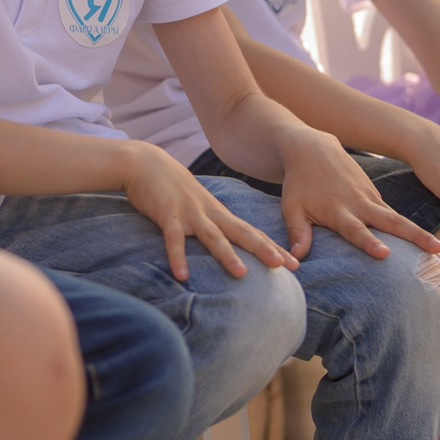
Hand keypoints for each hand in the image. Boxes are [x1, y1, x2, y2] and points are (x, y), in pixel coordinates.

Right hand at [120, 142, 294, 281]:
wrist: (145, 163)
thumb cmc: (173, 188)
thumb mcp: (199, 205)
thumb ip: (212, 224)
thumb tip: (228, 245)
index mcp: (219, 213)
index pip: (251, 232)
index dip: (272, 247)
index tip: (294, 264)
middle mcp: (209, 212)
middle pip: (241, 232)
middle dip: (264, 249)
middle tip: (285, 266)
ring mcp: (189, 213)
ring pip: (212, 236)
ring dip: (227, 255)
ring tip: (243, 274)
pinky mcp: (167, 215)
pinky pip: (173, 239)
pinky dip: (177, 257)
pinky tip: (182, 276)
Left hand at [272, 129, 439, 263]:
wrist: (313, 149)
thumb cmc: (300, 183)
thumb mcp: (292, 208)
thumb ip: (298, 233)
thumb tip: (296, 259)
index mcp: (339, 211)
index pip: (356, 230)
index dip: (369, 242)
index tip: (385, 254)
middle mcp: (360, 205)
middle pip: (391, 222)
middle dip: (414, 237)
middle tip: (435, 250)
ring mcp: (371, 198)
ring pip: (399, 219)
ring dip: (420, 234)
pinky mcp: (375, 195)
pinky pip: (395, 215)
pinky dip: (410, 229)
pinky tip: (426, 243)